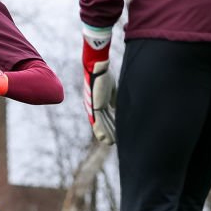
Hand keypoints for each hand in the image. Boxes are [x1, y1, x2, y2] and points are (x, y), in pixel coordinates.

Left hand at [83, 27, 115, 144]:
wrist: (98, 68)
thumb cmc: (105, 76)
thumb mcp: (112, 90)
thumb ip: (113, 99)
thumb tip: (116, 107)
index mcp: (99, 103)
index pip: (105, 117)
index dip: (110, 126)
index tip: (116, 134)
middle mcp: (94, 106)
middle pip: (102, 123)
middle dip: (108, 133)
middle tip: (113, 142)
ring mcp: (93, 107)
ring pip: (100, 124)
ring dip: (105, 134)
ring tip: (110, 142)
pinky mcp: (94, 106)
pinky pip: (98, 120)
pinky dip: (101, 130)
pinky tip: (104, 137)